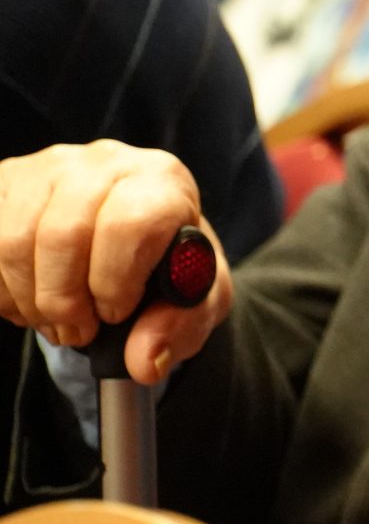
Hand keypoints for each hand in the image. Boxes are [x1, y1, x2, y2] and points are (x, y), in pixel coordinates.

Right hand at [0, 143, 233, 382]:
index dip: (115, 281)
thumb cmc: (166, 268)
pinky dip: (2, 288)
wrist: (130, 243)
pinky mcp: (7, 184)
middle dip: (64, 301)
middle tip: (77, 331)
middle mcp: (104, 163)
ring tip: (54, 320)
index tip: (115, 314)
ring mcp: (48, 169)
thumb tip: (144, 360)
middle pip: (64, 234)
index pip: (131, 223)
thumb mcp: (195, 300)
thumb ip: (181, 326)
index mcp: (162, 180)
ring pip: (14, 240)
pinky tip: (27, 300)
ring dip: (29, 298)